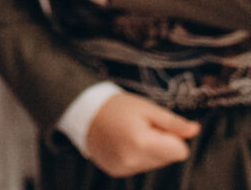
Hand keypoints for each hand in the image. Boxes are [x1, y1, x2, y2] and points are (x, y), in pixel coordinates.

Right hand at [83, 91, 197, 176]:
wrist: (82, 111)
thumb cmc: (117, 106)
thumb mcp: (147, 108)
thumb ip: (173, 122)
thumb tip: (195, 130)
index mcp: (143, 142)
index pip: (180, 151)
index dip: (171, 137)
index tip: (156, 126)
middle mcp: (133, 159)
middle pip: (168, 159)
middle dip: (160, 144)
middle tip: (141, 128)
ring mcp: (124, 167)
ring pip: (154, 164)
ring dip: (148, 151)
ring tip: (130, 134)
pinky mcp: (117, 171)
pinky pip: (139, 167)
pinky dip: (136, 156)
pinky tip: (122, 143)